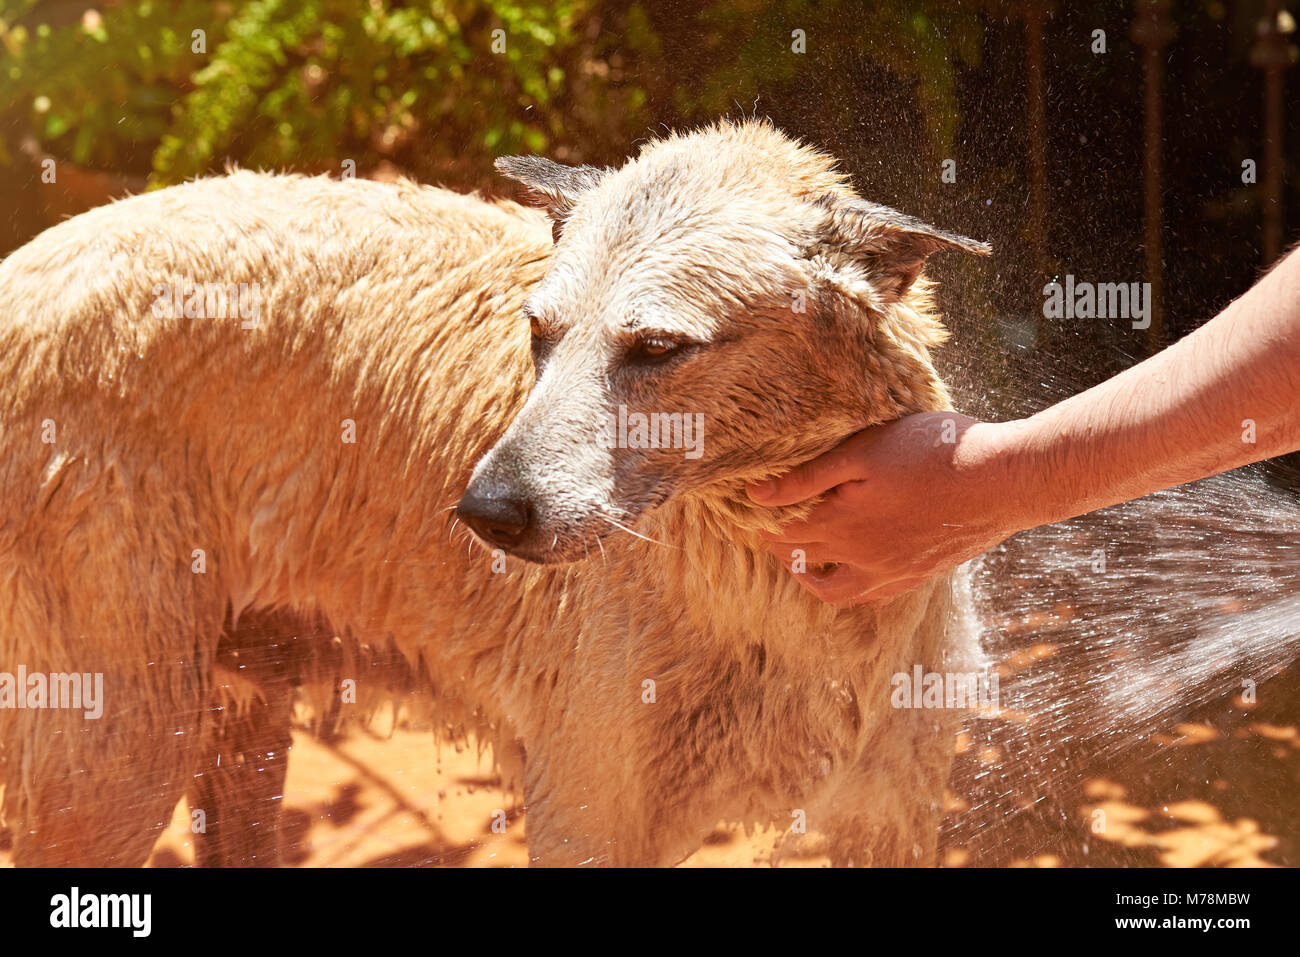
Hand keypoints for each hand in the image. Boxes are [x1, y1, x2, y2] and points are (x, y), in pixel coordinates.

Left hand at [747, 412, 1021, 605]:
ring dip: (812, 579)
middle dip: (783, 548)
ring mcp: (893, 573)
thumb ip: (808, 476)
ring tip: (803, 563)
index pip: (787, 533)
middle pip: (806, 560)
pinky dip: (852, 589)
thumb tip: (756, 495)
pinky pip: (873, 597)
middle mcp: (862, 558)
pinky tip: (853, 574)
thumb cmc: (934, 453)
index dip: (766, 524)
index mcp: (842, 524)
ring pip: (837, 592)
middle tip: (770, 534)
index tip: (754, 515)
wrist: (1003, 479)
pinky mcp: (920, 575)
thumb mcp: (864, 451)